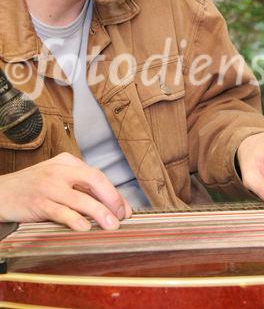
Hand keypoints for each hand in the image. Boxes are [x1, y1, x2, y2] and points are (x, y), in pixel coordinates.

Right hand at [0, 152, 131, 230]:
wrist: (1, 192)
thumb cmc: (33, 186)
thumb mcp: (57, 177)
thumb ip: (79, 186)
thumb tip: (109, 203)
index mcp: (67, 162)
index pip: (98, 175)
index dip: (114, 193)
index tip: (125, 209)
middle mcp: (60, 170)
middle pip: (94, 180)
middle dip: (112, 198)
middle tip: (122, 216)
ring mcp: (49, 186)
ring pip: (80, 198)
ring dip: (99, 212)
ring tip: (111, 225)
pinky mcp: (38, 203)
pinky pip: (61, 211)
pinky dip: (75, 220)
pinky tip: (85, 228)